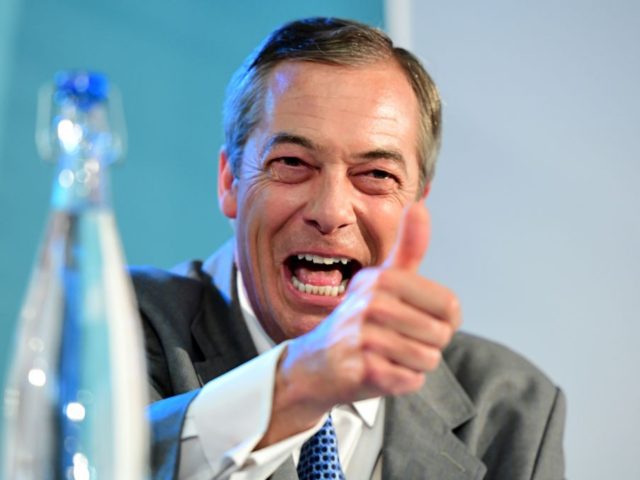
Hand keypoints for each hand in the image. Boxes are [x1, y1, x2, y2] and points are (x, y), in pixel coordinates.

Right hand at [258, 203, 461, 445]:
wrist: (314, 364)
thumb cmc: (358, 321)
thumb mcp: (381, 281)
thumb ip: (407, 247)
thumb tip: (419, 204)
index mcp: (381, 279)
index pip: (450, 306)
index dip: (443, 321)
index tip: (417, 319)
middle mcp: (371, 303)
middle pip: (441, 335)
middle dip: (426, 345)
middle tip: (395, 340)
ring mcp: (364, 337)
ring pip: (427, 359)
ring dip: (413, 364)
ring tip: (386, 355)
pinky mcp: (362, 369)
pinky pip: (411, 380)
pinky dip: (400, 381)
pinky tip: (378, 371)